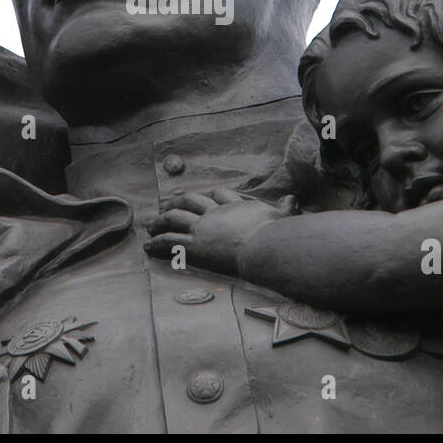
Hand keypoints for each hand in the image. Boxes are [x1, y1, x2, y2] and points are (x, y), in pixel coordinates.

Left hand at [144, 187, 291, 276]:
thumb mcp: (282, 216)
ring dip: (160, 221)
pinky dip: (156, 242)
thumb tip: (293, 200)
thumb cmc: (274, 234)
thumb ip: (285, 208)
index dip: (209, 196)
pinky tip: (148, 245)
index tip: (203, 196)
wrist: (263, 247)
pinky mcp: (194, 246)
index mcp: (234, 206)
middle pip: (191, 202)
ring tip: (151, 224)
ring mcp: (202, 229)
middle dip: (177, 202)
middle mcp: (215, 214)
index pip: (219, 195)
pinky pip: (170, 241)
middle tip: (166, 205)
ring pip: (174, 218)